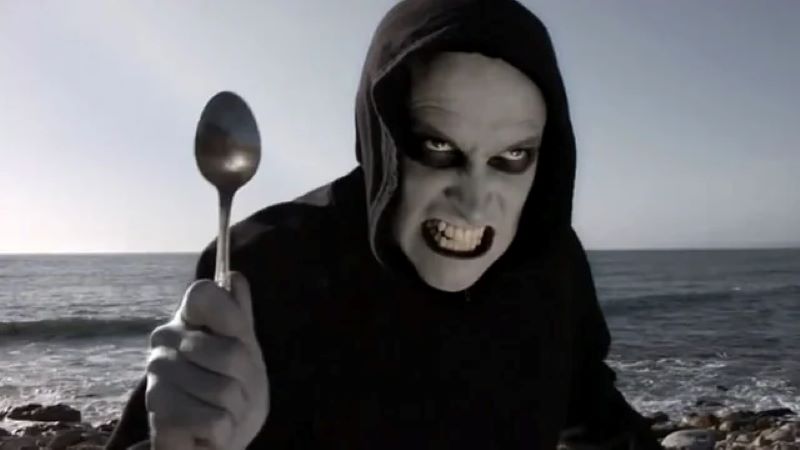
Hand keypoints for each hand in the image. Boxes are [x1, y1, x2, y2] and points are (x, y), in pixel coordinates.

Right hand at [144, 272, 268, 449]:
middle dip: (247, 382)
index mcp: (187, 317)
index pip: (204, 294)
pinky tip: (209, 431)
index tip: (238, 340)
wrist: (214, 440)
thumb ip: (238, 316)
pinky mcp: (157, 411)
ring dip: (236, 410)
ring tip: (222, 411)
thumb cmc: (232, 390)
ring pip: (225, 391)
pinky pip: (215, 420)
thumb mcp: (245, 350)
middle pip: (233, 354)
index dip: (231, 318)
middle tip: (236, 391)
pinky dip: (223, 432)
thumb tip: (235, 277)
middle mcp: (164, 339)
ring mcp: (157, 374)